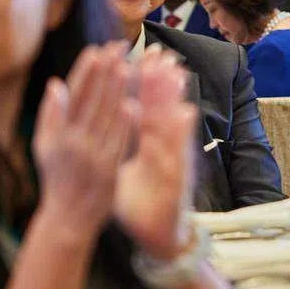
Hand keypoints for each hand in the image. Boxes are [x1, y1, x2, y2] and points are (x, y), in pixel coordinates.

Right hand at [31, 43, 133, 244]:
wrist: (68, 218)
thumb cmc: (57, 178)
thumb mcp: (44, 146)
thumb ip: (50, 115)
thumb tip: (56, 83)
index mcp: (57, 133)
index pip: (74, 95)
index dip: (86, 71)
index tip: (96, 50)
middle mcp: (74, 142)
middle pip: (93, 101)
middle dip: (106, 72)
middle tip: (118, 47)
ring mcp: (93, 156)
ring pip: (107, 117)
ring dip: (117, 90)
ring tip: (126, 65)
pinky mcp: (109, 169)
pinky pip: (119, 142)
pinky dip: (125, 123)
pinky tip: (133, 103)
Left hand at [114, 50, 198, 259]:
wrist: (158, 235)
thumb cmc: (138, 202)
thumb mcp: (122, 169)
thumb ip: (114, 142)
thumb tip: (103, 121)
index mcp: (141, 145)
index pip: (138, 107)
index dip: (137, 83)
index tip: (136, 56)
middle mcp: (159, 148)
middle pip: (159, 109)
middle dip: (159, 81)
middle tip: (161, 53)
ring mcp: (171, 161)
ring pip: (172, 124)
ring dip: (175, 99)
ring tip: (177, 71)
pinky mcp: (178, 177)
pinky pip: (179, 152)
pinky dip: (182, 133)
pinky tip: (186, 112)